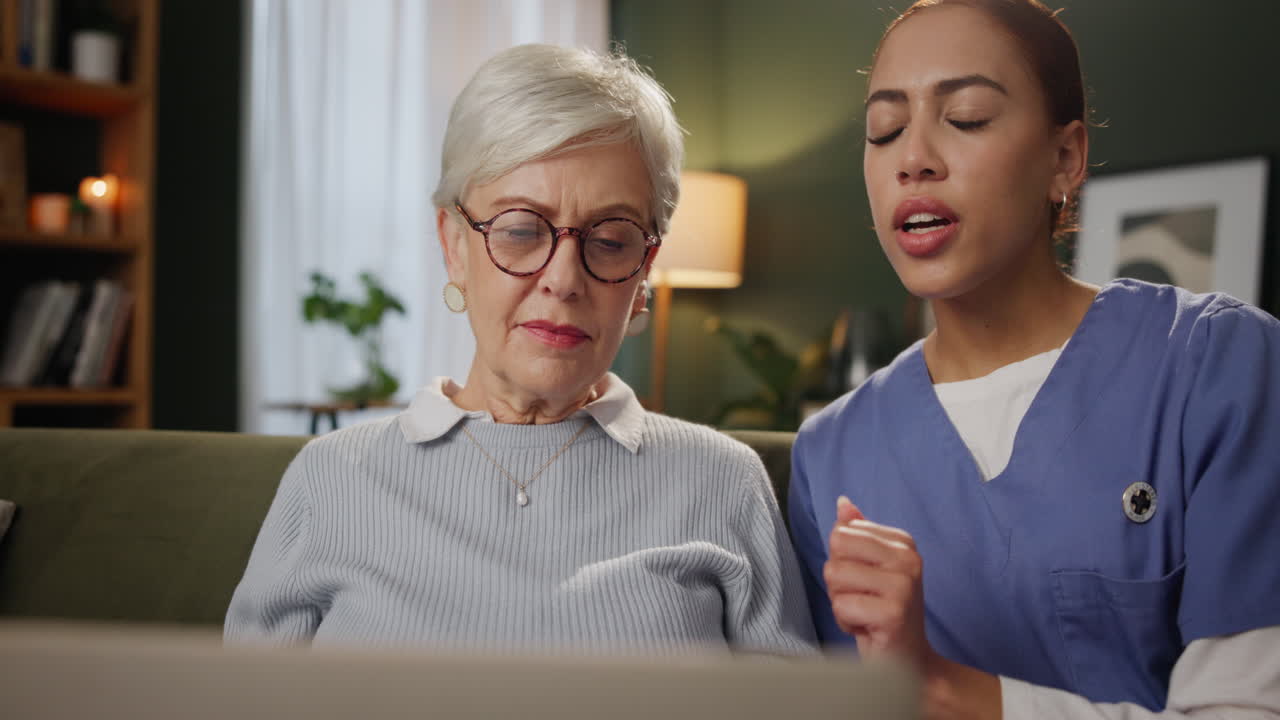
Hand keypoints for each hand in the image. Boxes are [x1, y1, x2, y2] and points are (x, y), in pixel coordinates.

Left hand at [825, 497, 1003, 717]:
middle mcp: (908, 558)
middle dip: (838, 581)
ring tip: (865, 613)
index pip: (841, 533)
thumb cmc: (881, 612)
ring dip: (841, 602)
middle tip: (863, 599)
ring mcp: (904, 585)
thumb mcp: (869, 568)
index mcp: (902, 542)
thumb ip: (857, 534)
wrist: (907, 662)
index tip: (865, 583)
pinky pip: (841, 605)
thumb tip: (842, 502)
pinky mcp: (893, 612)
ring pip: (835, 576)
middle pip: (836, 550)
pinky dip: (846, 622)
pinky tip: (868, 629)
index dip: (842, 562)